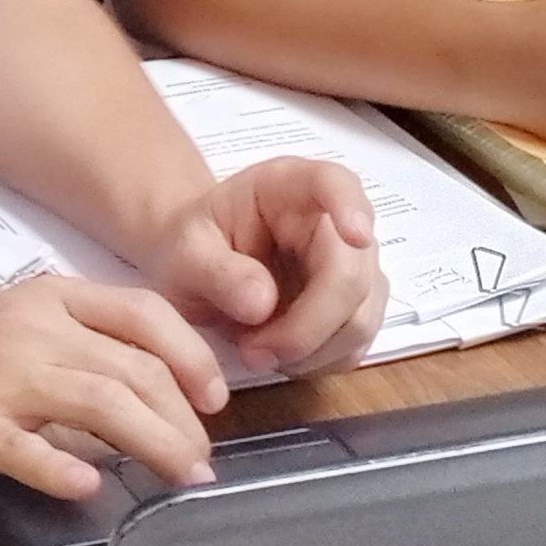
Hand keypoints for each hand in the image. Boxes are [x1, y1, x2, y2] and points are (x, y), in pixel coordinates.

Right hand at [0, 278, 231, 500]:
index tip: (215, 396)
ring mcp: (2, 379)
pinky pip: (29, 450)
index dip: (193, 356)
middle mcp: (34, 331)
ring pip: (103, 404)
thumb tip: (151, 387)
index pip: (146, 315)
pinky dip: (66, 470)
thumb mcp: (19, 322)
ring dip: (156, 444)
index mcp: (51, 300)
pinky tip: (91, 488)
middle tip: (204, 457)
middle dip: (185, 419)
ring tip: (183, 475)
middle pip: (137, 368)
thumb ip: (82, 344)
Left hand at [136, 157, 387, 383]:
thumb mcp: (184, 253)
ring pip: (361, 318)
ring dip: (311, 351)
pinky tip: (281, 356)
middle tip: (254, 352)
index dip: (353, 207)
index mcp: (288, 187)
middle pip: (353, 274)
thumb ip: (217, 272)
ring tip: (257, 352)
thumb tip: (261, 304)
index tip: (356, 235)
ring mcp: (352, 265)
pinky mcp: (356, 307)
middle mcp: (332, 222)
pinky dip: (319, 362)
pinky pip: (356, 345)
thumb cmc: (194, 248)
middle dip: (308, 327)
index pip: (336, 183)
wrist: (198, 268)